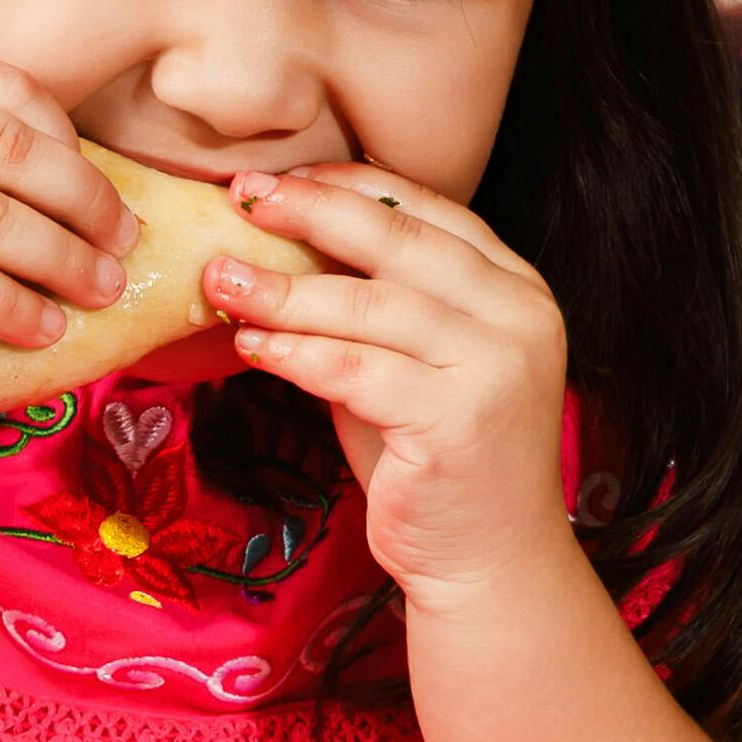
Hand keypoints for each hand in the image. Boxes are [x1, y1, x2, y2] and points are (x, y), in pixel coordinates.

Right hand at [0, 46, 136, 375]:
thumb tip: (66, 187)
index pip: (8, 91)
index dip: (72, 142)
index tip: (102, 187)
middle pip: (16, 153)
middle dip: (87, 203)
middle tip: (123, 243)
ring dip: (64, 263)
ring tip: (99, 292)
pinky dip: (12, 310)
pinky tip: (41, 332)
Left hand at [204, 166, 580, 613]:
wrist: (488, 562)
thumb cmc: (435, 459)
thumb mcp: (412, 362)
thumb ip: (373, 306)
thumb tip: (277, 245)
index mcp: (516, 288)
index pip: (428, 211)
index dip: (348, 187)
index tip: (277, 180)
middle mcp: (520, 317)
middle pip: (399, 241)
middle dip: (311, 212)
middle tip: (241, 198)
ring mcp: (497, 367)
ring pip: (370, 306)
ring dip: (284, 290)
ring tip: (221, 279)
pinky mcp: (458, 420)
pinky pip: (356, 370)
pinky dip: (295, 354)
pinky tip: (250, 346)